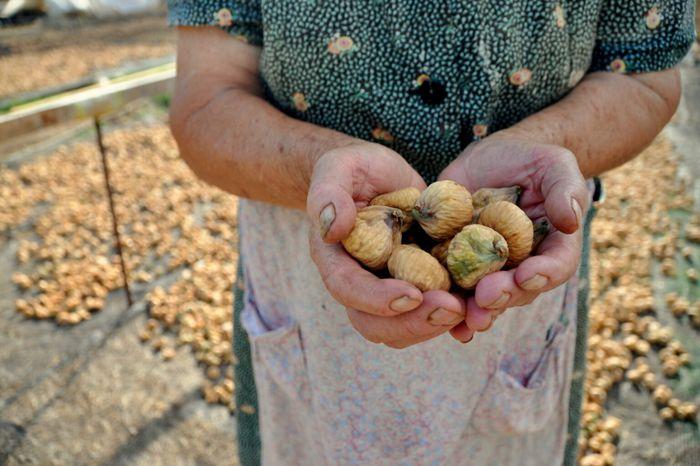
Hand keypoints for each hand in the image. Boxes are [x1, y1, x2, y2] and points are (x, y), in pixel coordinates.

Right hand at [307, 143, 469, 347]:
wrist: (377, 176)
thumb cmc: (354, 169)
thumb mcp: (338, 168)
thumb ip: (329, 192)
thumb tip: (332, 226)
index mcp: (336, 260)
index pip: (348, 289)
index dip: (376, 299)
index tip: (411, 294)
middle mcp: (360, 284)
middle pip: (375, 325)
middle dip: (412, 323)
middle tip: (450, 308)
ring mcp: (390, 289)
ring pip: (404, 329)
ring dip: (436, 325)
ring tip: (470, 308)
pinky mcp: (419, 285)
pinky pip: (432, 314)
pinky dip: (456, 316)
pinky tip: (481, 306)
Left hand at [437, 135, 588, 341]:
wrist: (496, 158)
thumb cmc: (534, 161)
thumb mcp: (555, 166)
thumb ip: (565, 191)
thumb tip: (570, 221)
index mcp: (552, 247)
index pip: (555, 266)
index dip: (543, 274)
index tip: (527, 275)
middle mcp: (520, 265)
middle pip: (516, 290)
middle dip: (501, 295)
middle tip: (486, 296)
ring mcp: (487, 266)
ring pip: (482, 296)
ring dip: (472, 309)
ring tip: (463, 317)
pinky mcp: (455, 258)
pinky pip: (449, 281)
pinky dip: (441, 298)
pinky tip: (428, 307)